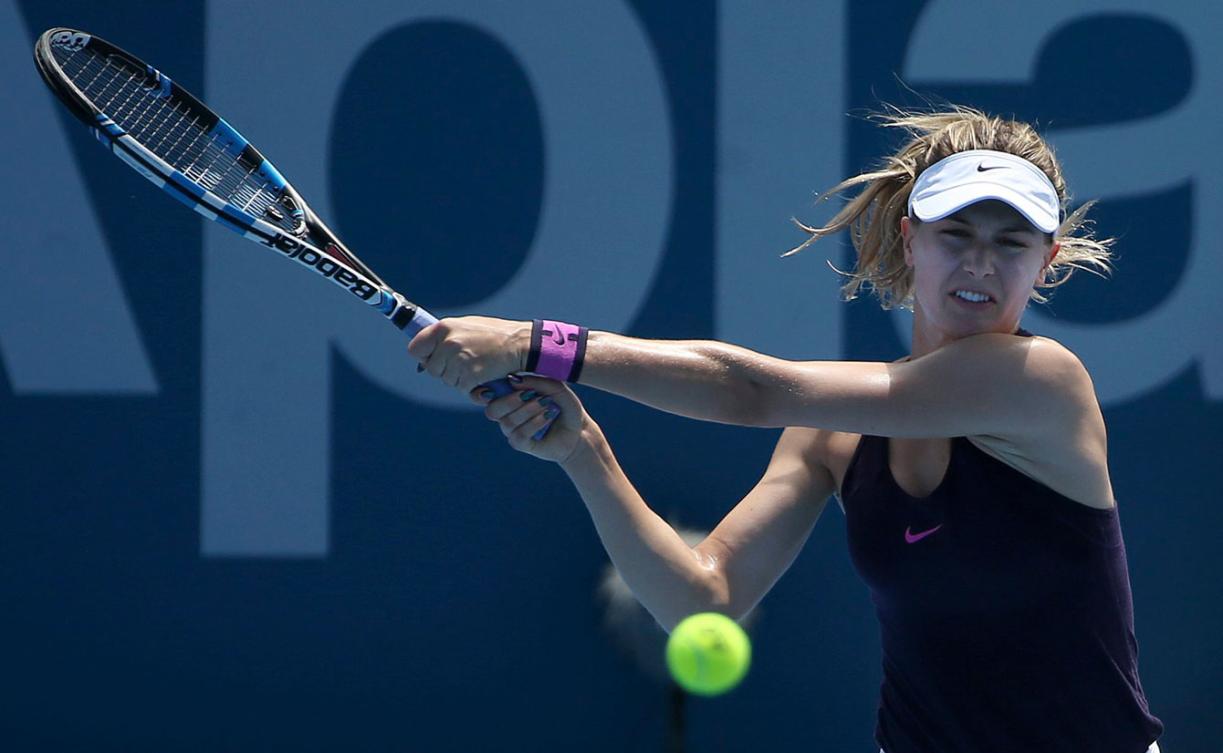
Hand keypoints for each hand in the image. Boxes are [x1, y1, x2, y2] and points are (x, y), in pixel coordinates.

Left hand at [408, 316, 530, 392]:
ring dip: (460, 379)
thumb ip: (446, 337)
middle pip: (432, 369)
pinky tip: (484, 375)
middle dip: (445, 370)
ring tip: (477, 366)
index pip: (415, 349)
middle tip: (465, 363)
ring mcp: (457, 361)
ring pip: (447, 381)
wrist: (520, 343)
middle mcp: (447, 344)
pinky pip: (462, 389)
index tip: (433, 359)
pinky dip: (472, 387)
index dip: (424, 357)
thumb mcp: (466, 326)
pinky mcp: (469, 377)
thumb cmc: (495, 334)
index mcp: (443, 328)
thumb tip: (427, 352)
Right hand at [472, 375, 589, 463]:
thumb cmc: (564, 405)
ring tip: (547, 404)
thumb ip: (536, 382)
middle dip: (510, 401)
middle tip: (530, 394)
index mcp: (509, 396)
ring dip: (528, 411)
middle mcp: (506, 413)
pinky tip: (548, 417)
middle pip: (492, 410)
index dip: (481, 392)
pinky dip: (534, 423)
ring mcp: (512, 430)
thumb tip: (512, 380)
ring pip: (508, 422)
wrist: (578, 430)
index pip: (484, 395)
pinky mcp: (521, 443)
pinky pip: (519, 435)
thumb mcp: (556, 387)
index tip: (495, 386)